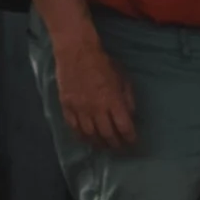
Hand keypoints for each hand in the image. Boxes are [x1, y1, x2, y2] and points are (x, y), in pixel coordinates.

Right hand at [53, 30, 135, 149]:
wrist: (76, 52)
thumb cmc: (103, 63)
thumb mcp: (123, 79)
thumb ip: (127, 99)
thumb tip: (130, 116)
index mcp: (113, 101)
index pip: (124, 127)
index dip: (130, 138)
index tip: (132, 142)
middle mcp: (96, 108)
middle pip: (107, 135)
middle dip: (115, 144)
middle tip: (119, 148)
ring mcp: (79, 108)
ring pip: (90, 134)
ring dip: (98, 143)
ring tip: (104, 146)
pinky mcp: (66, 106)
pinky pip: (73, 127)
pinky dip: (81, 136)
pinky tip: (86, 139)